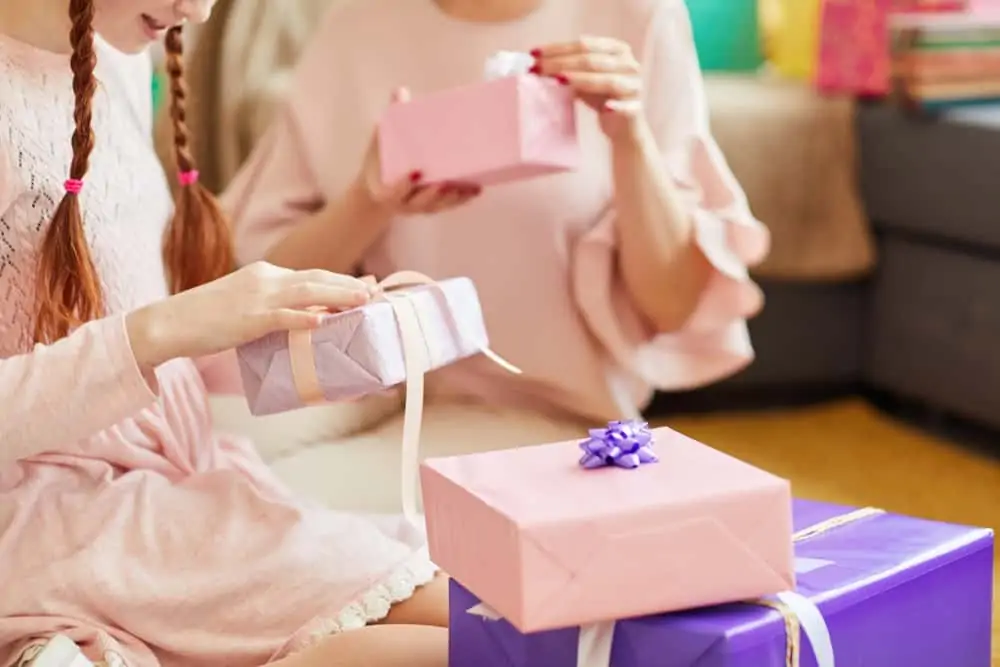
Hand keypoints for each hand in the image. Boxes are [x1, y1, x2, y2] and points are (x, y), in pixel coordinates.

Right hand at [126, 262, 371, 367]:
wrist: (168, 323)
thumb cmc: (206, 319)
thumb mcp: (244, 305)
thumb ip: (273, 307)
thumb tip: (306, 319)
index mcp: (264, 274)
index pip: (311, 274)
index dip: (341, 279)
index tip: (366, 284)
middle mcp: (265, 279)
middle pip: (316, 278)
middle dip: (348, 285)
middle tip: (376, 292)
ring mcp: (256, 297)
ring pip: (307, 292)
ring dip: (339, 296)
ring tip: (364, 301)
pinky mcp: (247, 318)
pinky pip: (281, 317)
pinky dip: (304, 319)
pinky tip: (323, 323)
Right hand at [355, 87, 481, 215]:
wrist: (376, 195)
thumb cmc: (379, 165)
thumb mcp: (379, 143)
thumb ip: (388, 122)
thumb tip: (400, 91)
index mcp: (384, 190)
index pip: (392, 190)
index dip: (403, 184)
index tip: (414, 172)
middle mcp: (403, 203)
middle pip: (419, 202)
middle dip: (434, 194)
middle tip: (447, 183)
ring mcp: (418, 207)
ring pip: (436, 206)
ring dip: (453, 198)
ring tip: (471, 187)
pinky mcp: (430, 207)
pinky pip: (446, 207)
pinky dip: (461, 200)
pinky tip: (476, 190)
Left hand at [530, 37, 645, 141]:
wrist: (622, 126)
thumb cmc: (601, 98)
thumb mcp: (583, 79)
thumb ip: (566, 68)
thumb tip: (536, 64)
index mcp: (617, 50)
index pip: (585, 44)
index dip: (558, 48)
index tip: (534, 54)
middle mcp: (629, 64)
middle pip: (592, 61)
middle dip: (561, 63)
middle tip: (537, 69)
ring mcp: (634, 86)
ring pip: (608, 81)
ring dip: (582, 80)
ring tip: (559, 80)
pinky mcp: (635, 109)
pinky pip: (626, 107)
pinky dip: (617, 107)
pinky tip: (606, 108)